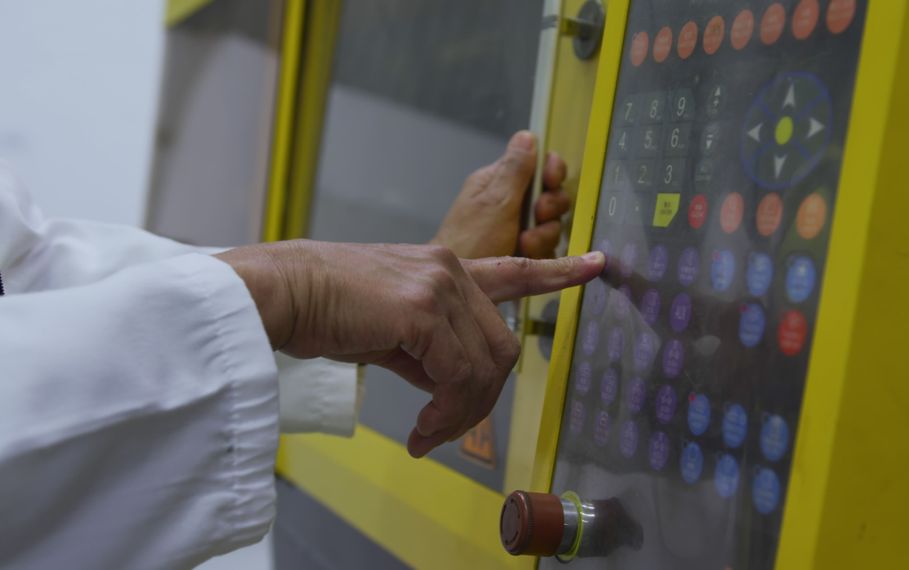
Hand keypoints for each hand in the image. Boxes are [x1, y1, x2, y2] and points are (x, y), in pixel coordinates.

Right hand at [216, 241, 603, 456]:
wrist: (277, 294)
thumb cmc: (321, 309)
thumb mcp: (388, 327)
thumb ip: (429, 348)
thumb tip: (450, 387)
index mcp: (443, 268)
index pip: (514, 270)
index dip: (558, 273)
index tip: (597, 266)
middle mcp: (449, 269)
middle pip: (502, 348)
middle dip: (480, 402)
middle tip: (443, 433)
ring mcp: (439, 285)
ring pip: (486, 366)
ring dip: (461, 415)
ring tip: (427, 435)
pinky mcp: (422, 308)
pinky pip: (458, 376)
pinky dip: (446, 413)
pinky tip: (421, 430)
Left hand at [432, 131, 571, 258]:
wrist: (458, 289)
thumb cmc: (469, 242)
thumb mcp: (495, 202)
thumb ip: (515, 170)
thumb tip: (526, 135)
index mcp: (498, 182)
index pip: (538, 164)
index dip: (552, 171)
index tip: (551, 183)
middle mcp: (509, 203)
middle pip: (551, 195)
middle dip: (548, 208)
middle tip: (537, 216)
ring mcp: (516, 228)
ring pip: (551, 224)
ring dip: (543, 234)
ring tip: (525, 242)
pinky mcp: (522, 253)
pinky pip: (547, 247)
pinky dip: (541, 252)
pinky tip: (527, 255)